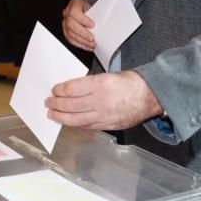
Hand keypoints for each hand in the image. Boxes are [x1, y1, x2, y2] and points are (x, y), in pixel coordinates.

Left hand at [46, 70, 162, 130]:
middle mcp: (101, 101)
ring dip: (61, 117)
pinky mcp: (108, 125)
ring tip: (52, 114)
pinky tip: (68, 121)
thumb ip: (91, 83)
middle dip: (56, 104)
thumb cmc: (133, 83)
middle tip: (49, 102)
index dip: (60, 90)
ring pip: (77, 119)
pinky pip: (87, 126)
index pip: (72, 89)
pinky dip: (76, 124)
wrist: (152, 96)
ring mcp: (104, 115)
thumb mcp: (110, 75)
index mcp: (101, 84)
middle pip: (71, 105)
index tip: (54, 90)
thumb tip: (73, 89)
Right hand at [62, 0, 95, 50]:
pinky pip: (71, 40)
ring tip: (91, 44)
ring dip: (82, 41)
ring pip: (70, 33)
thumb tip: (102, 23)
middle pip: (70, 24)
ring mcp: (65, 23)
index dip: (83, 20)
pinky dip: (80, 44)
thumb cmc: (91, 8)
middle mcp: (67, 13)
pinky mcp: (66, 31)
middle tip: (92, 38)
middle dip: (82, 33)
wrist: (87, 10)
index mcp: (74, 4)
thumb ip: (96, 14)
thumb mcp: (94, 7)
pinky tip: (87, 46)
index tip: (92, 25)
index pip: (74, 12)